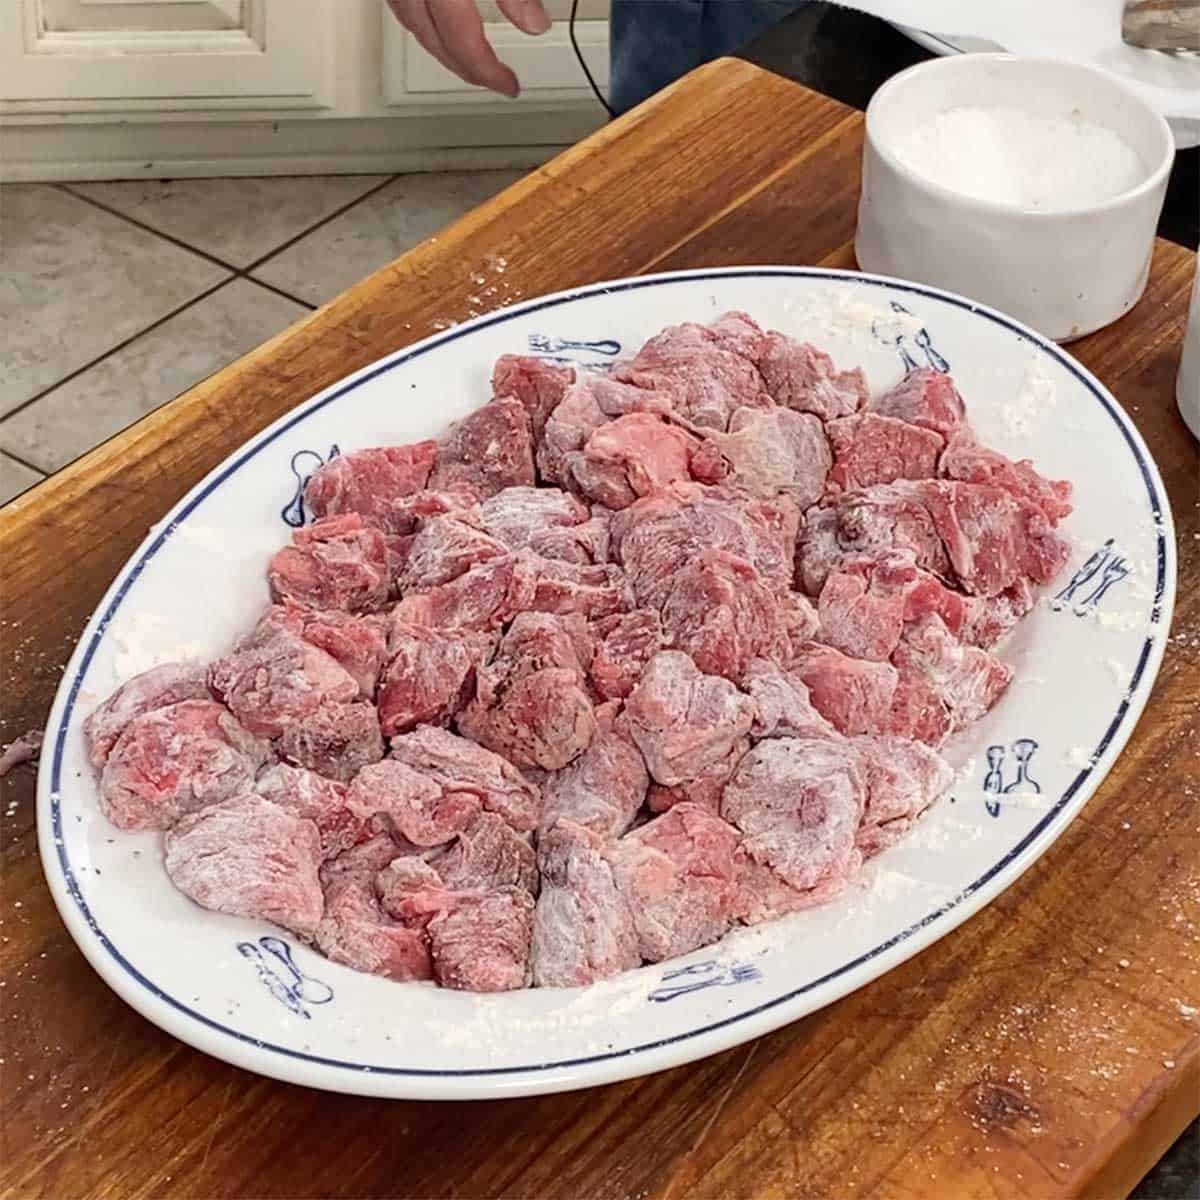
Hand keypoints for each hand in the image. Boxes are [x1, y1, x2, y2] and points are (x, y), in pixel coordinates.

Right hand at [386, 0, 551, 97]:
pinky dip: (422, 20)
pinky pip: (402, 2)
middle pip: (434, 41)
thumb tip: (536, 23)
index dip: (489, 71)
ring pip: (411, 23)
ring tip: (468, 61)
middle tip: (493, 80)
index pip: (464, 42)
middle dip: (466, 68)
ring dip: (440, 48)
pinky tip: (438, 22)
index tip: (510, 87)